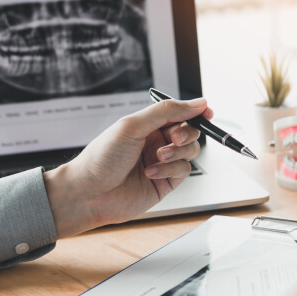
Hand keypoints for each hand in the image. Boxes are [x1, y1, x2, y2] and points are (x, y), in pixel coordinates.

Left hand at [43, 98, 213, 237]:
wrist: (89, 193)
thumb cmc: (102, 157)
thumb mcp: (133, 125)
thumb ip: (167, 111)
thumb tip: (197, 103)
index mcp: (148, 125)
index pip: (179, 113)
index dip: (195, 111)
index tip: (206, 112)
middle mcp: (157, 142)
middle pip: (190, 131)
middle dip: (186, 133)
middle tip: (173, 138)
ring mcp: (162, 162)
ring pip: (191, 151)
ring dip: (178, 152)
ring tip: (158, 156)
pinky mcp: (166, 183)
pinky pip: (183, 170)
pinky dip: (170, 169)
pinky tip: (151, 172)